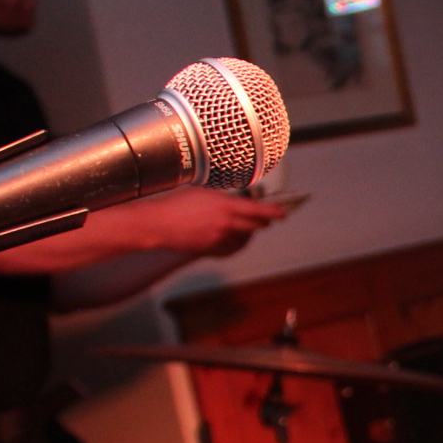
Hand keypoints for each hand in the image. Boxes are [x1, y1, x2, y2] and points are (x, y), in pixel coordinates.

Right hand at [144, 187, 290, 256]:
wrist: (159, 224)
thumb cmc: (177, 204)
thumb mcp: (204, 193)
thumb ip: (223, 199)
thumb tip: (236, 202)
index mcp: (225, 206)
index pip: (257, 209)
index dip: (273, 212)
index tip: (283, 212)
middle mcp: (225, 223)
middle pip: (255, 226)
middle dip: (263, 222)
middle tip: (267, 219)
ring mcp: (219, 239)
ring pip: (244, 239)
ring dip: (248, 233)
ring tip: (246, 227)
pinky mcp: (211, 250)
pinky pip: (231, 249)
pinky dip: (236, 244)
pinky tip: (233, 239)